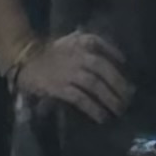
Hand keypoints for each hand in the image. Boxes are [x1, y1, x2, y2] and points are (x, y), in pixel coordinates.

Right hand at [14, 30, 130, 121]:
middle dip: (120, 86)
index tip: (129, 75)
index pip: (106, 50)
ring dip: (110, 99)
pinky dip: (93, 108)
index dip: (119, 61)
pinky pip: (81, 98)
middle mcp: (80, 56)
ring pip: (96, 86)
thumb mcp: (75, 39)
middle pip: (105, 72)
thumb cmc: (53, 51)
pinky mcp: (60, 87)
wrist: (26, 58)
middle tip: (129, 99)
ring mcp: (70, 72)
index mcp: (84, 43)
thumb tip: (121, 57)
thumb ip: (96, 43)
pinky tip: (102, 116)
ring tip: (119, 110)